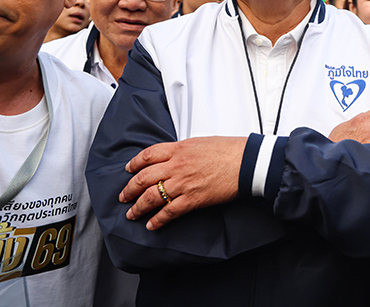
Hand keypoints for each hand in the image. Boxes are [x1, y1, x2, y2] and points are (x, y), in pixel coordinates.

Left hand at [120, 136, 246, 229]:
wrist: (246, 162)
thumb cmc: (228, 150)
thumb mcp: (201, 142)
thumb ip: (184, 150)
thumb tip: (175, 156)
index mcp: (178, 148)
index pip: (147, 155)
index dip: (134, 164)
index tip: (128, 170)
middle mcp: (176, 165)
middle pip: (143, 177)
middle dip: (129, 189)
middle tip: (123, 197)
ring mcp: (183, 183)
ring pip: (151, 197)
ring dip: (138, 207)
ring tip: (132, 214)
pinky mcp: (193, 199)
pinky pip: (169, 212)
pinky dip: (157, 220)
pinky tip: (151, 225)